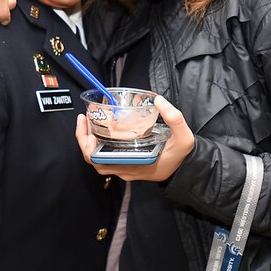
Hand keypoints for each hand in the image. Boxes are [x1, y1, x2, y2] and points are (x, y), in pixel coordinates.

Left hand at [75, 96, 195, 181]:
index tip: (87, 128)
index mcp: (134, 164)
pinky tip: (101, 129)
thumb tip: (159, 101)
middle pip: (94, 160)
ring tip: (89, 122)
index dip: (88, 146)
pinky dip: (98, 144)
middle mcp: (126, 169)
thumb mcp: (184, 138)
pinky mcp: (127, 166)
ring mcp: (125, 169)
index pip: (100, 162)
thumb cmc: (181, 156)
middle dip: (84, 140)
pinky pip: (106, 157)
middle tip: (84, 119)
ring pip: (98, 159)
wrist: (186, 169)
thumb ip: (175, 119)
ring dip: (89, 142)